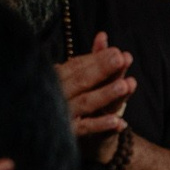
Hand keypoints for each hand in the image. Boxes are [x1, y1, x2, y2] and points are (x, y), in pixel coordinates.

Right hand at [55, 29, 133, 149]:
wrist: (44, 129)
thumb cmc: (68, 96)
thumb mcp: (78, 76)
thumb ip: (91, 58)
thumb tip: (103, 35)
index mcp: (56, 78)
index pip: (76, 66)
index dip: (97, 58)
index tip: (116, 51)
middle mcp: (56, 95)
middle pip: (81, 81)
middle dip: (102, 70)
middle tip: (121, 58)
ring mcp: (62, 114)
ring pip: (85, 103)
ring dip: (105, 94)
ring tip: (125, 86)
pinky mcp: (68, 134)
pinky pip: (86, 129)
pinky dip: (101, 125)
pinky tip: (119, 122)